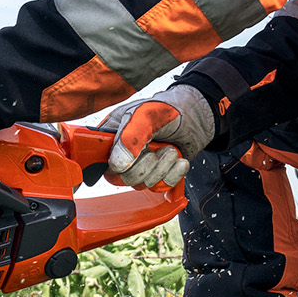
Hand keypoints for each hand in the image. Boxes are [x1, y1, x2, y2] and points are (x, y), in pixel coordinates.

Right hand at [99, 84, 214, 188]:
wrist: (198, 116)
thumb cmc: (170, 109)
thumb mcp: (148, 116)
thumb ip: (131, 138)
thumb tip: (117, 164)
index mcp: (112, 134)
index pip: (100, 159)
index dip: (116, 164)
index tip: (133, 158)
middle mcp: (122, 151)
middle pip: (121, 178)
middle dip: (145, 167)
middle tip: (157, 151)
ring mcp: (139, 164)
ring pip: (141, 184)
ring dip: (162, 169)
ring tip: (170, 150)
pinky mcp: (156, 174)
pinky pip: (159, 187)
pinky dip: (173, 175)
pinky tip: (178, 160)